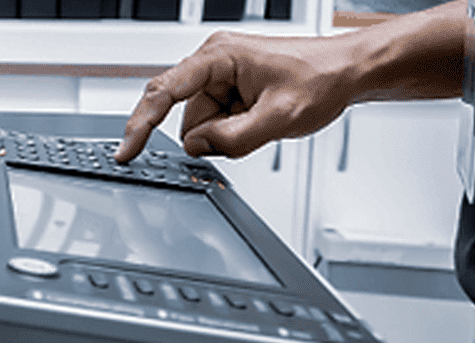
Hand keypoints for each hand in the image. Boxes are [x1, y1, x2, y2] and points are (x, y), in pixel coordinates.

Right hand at [113, 0, 466, 162]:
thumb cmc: (322, 79)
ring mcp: (219, 76)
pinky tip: (260, 121)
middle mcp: (212, 61)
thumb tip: (198, 148)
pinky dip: (235, 131)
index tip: (126, 152)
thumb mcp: (279, 118)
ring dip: (228, 135)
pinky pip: (217, 123)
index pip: (163, 92)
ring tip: (264, 123)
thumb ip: (232, 139)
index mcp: (217, 57)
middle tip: (253, 131)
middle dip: (214, 135)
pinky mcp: (228, 88)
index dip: (140, 125)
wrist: (349, 71)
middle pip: (187, 118)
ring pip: (202, 125)